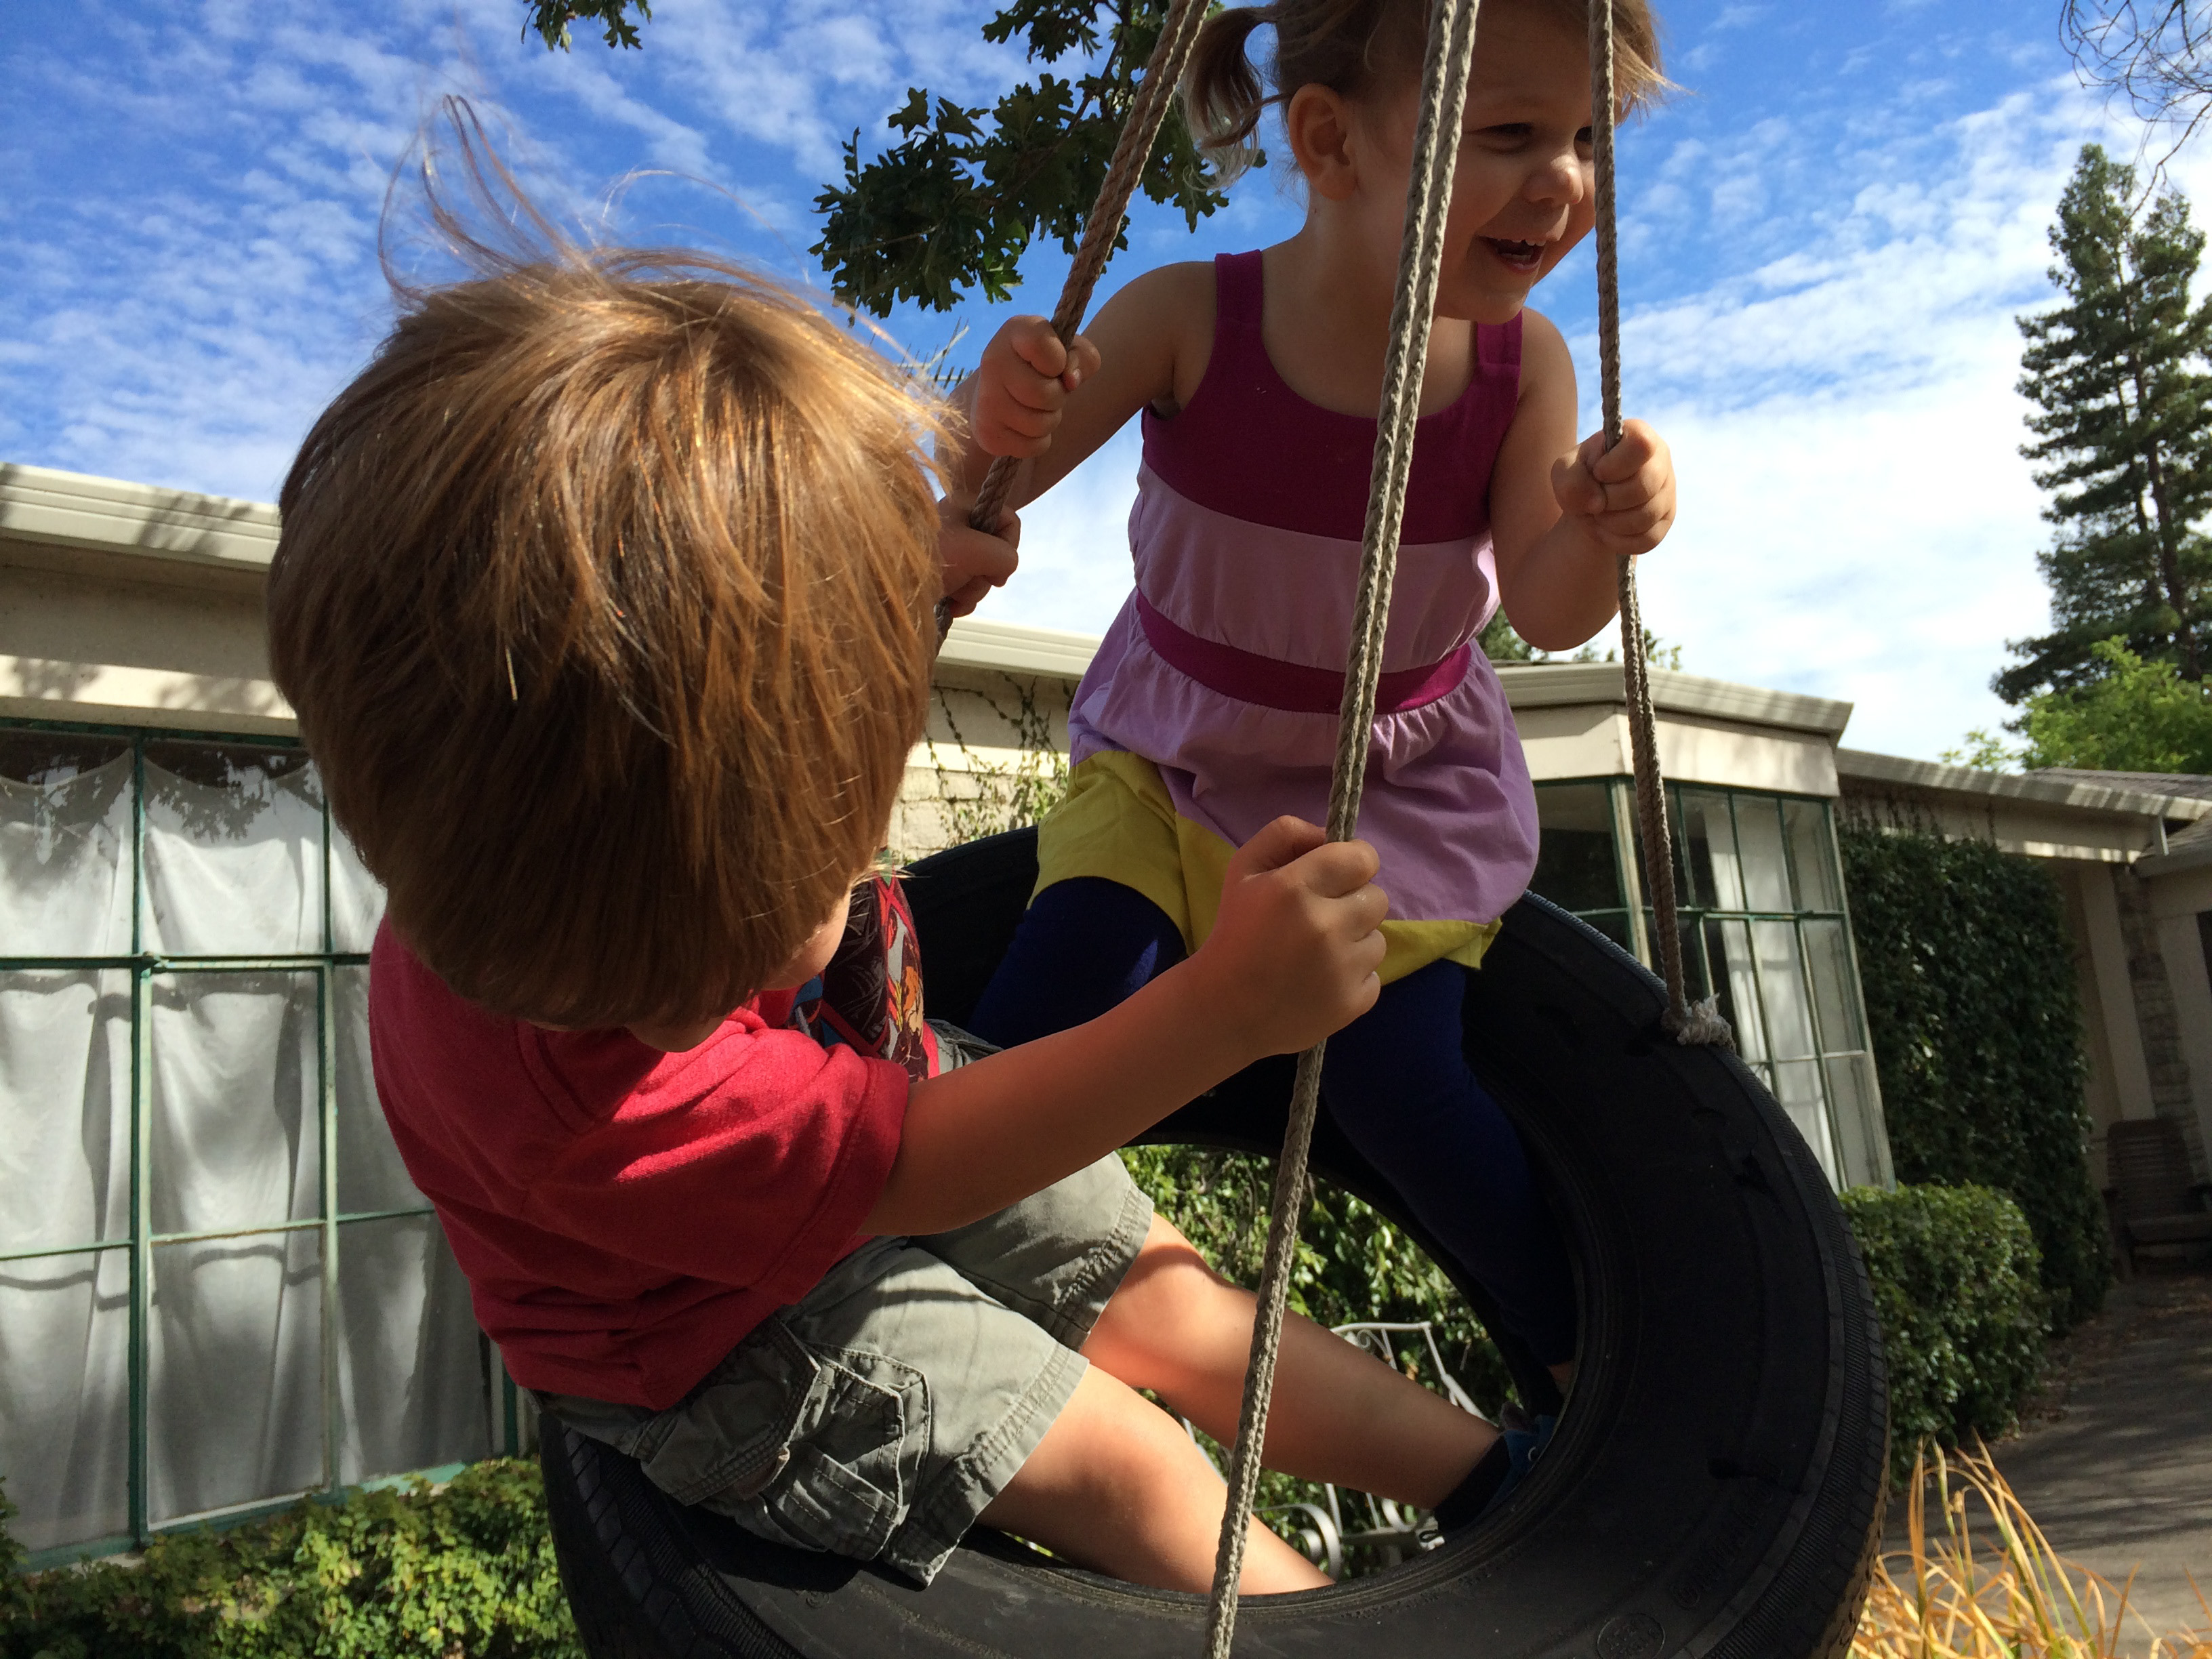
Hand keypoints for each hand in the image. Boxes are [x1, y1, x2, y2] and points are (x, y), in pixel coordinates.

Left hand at [937, 496, 1018, 618]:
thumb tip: (1003, 569)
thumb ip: (1003, 555)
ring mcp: (949, 551)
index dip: (1010, 545)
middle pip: (996, 552)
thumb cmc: (929, 558)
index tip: (997, 567)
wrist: (880, 585)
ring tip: (954, 595)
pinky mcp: (939, 573)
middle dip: (987, 575)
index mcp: (965, 505)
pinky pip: (966, 588)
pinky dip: (963, 600)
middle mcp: (958, 525)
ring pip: (982, 574)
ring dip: (974, 590)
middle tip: (969, 581)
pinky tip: (950, 605)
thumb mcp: (973, 551)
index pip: (1008, 519)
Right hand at [972, 316, 1101, 458]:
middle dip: (1057, 397)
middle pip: (1044, 394)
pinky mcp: (986, 433)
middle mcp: (992, 360)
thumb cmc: (1045, 366)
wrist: (1003, 391)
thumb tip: (1071, 380)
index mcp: (1015, 330)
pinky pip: (1031, 447)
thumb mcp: (1071, 351)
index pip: (1044, 347)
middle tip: (1049, 390)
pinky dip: (1039, 441)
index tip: (1054, 364)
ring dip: (1050, 420)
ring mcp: (985, 399)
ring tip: (1038, 407)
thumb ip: (1083, 356)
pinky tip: (1027, 426)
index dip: (1060, 361)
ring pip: (1039, 424)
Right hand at [1189, 817, 1387, 1054]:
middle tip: (1323, 917)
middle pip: (1378, 897)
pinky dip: (1353, 975)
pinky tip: (1322, 979)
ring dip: (1355, 941)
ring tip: (1320, 953)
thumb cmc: (1235, 932)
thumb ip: (1285, 834)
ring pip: (1378, 938)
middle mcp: (1327, 925)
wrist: (1224, 1009)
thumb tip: (1329, 835)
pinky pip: (1374, 975)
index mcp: (1297, 888)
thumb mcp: (1243, 868)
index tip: (1338, 875)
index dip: (1354, 863)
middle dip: (1354, 902)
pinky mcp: (1354, 1002)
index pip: (1364, 858)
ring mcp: (1344, 968)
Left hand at [1550, 417, 1674, 557]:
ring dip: (1611, 522)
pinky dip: (1618, 540)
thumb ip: (1570, 479)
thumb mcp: (1564, 471)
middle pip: (1642, 487)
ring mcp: (1667, 492)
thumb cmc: (1581, 478)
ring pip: (1645, 517)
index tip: (1598, 472)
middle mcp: (1660, 461)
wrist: (1591, 504)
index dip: (1615, 465)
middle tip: (1595, 499)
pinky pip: (1646, 539)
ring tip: (1598, 514)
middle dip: (1609, 500)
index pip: (1641, 444)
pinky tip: (1607, 529)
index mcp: (1638, 435)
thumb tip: (1597, 502)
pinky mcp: (1666, 520)